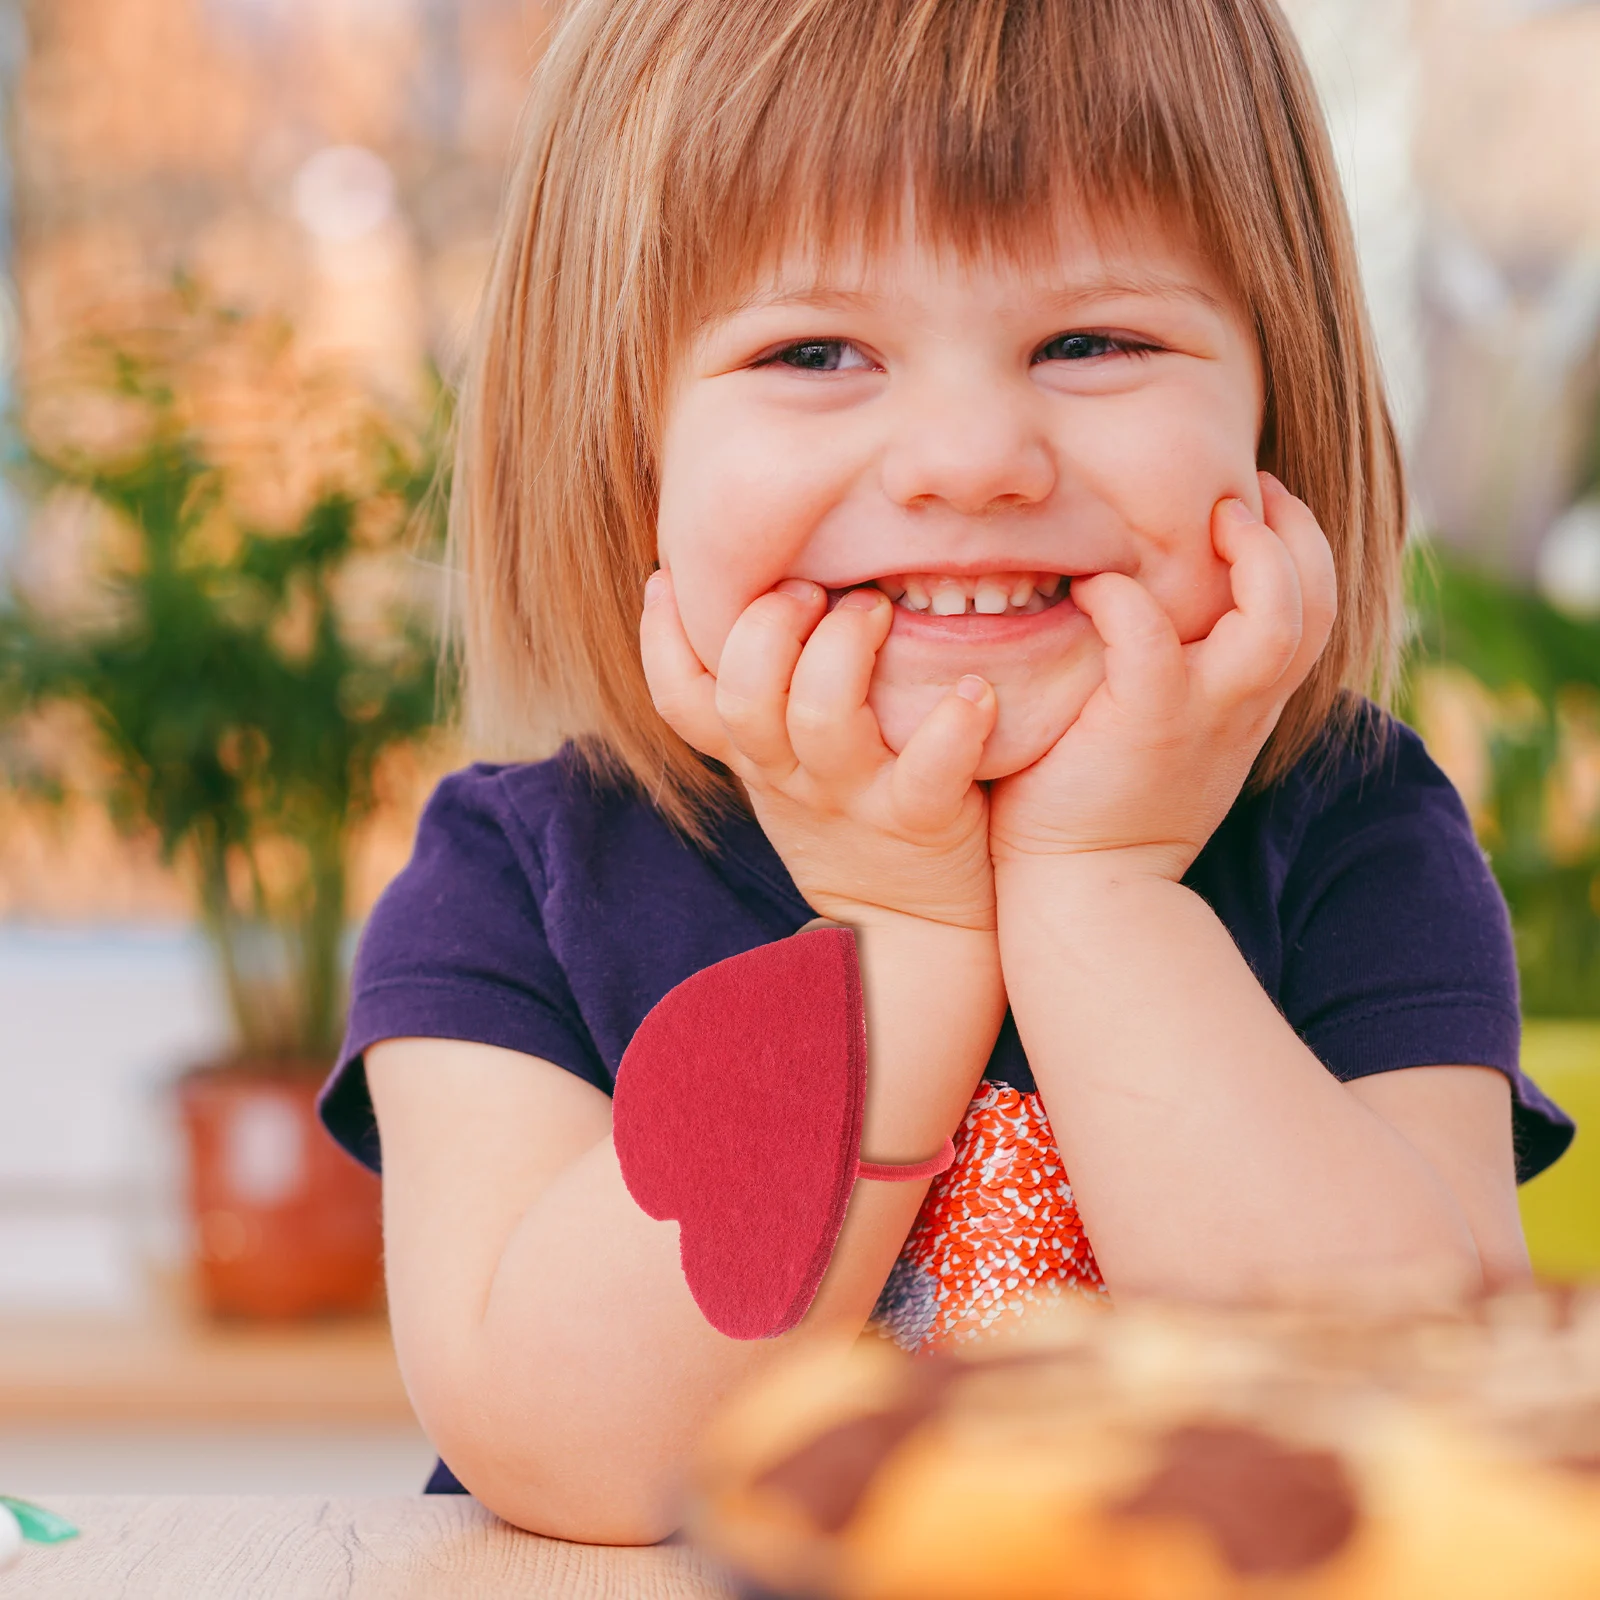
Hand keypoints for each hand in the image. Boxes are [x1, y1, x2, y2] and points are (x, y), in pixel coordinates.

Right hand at [640, 572, 999, 930]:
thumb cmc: (852, 820)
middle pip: (743, 696)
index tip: (669, 576)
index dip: (660, 639)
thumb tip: (757, 592)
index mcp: (755, 756)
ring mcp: (852, 798)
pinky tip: (974, 691)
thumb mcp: (785, 770)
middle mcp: (790, 775)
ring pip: (821, 719)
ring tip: (878, 608)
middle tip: (811, 588)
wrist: (912, 930)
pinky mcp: (918, 821)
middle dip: (768, 625)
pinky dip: (953, 725)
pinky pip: (929, 771)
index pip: (679, 700)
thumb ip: (767, 699)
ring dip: (845, 649)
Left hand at [988, 474, 1336, 880]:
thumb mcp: (1163, 738)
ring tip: (1208, 519)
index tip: (1255, 506)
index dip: (1299, 548)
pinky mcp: (1146, 723)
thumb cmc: (1101, 809)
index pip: (1313, 610)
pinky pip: (1149, 635)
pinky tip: (1092, 589)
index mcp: (1249, 705)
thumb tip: (1145, 608)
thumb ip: (1177, 679)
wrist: (1085, 894)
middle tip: (1243, 492)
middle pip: (1318, 602)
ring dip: (1253, 555)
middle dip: (1295, 532)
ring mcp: (1202, 715)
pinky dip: (1124, 598)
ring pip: (1276, 618)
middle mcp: (1242, 707)